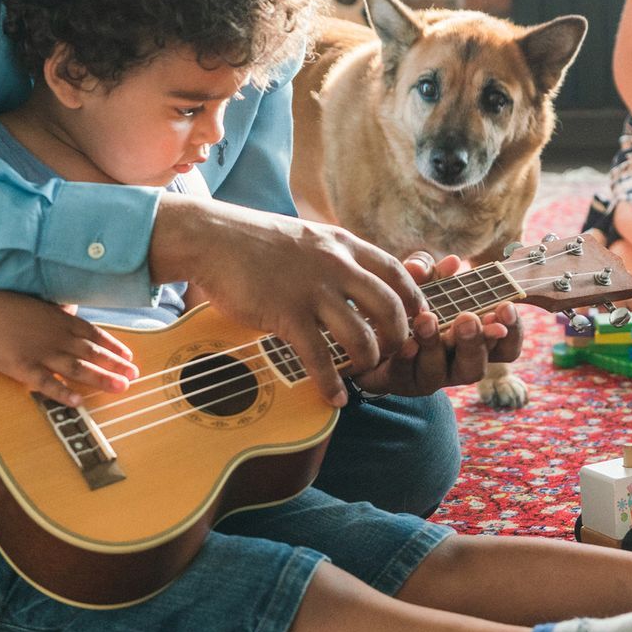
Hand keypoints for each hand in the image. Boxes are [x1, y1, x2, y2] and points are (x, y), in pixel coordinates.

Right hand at [0, 291, 136, 407]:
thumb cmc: (9, 309)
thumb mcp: (40, 305)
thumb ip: (59, 311)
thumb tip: (73, 310)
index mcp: (61, 321)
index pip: (95, 335)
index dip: (114, 347)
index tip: (130, 357)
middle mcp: (57, 337)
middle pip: (92, 353)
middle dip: (116, 365)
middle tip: (134, 376)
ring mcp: (41, 353)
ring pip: (77, 368)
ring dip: (101, 378)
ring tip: (120, 387)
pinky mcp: (24, 368)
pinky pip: (47, 383)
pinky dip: (64, 392)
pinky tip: (79, 401)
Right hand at [152, 196, 419, 406]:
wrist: (213, 237)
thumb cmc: (255, 240)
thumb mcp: (308, 235)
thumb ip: (335, 254)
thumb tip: (356, 276)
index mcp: (342, 244)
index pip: (395, 272)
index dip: (413, 300)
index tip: (417, 319)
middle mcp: (335, 266)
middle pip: (389, 307)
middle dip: (399, 338)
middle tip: (394, 354)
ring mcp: (312, 291)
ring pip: (361, 336)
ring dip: (368, 362)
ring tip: (364, 375)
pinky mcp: (286, 314)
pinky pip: (320, 357)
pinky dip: (332, 383)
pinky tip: (336, 397)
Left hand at [346, 252, 520, 396]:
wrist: (366, 333)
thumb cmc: (406, 306)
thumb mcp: (419, 282)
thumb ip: (431, 270)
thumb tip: (451, 262)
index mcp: (472, 342)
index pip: (505, 347)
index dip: (511, 332)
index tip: (504, 307)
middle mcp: (455, 364)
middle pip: (477, 366)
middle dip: (475, 342)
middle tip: (468, 318)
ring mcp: (427, 377)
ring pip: (441, 374)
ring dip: (436, 346)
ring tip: (427, 320)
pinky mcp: (397, 383)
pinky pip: (405, 375)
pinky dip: (406, 358)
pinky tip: (405, 342)